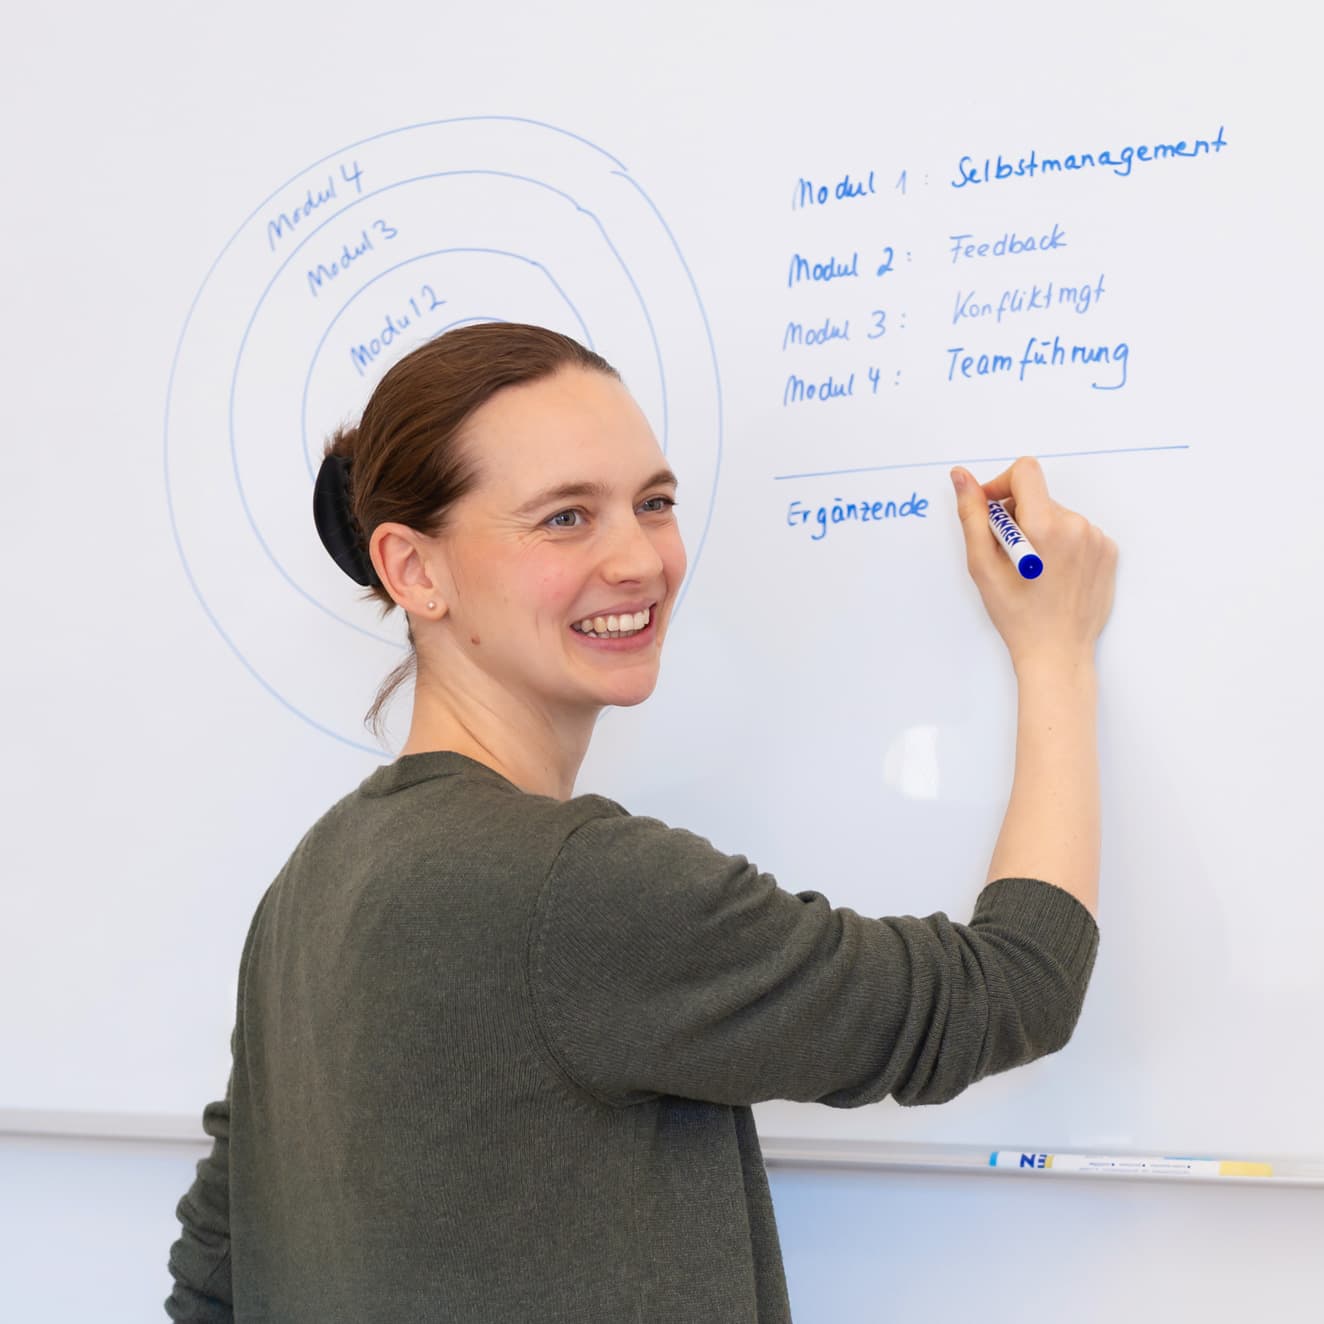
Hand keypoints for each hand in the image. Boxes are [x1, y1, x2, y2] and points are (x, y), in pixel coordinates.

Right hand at [952, 457, 1116, 672]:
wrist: (1057, 652)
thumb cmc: (1017, 615)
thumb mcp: (982, 566)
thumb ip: (972, 515)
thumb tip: (962, 477)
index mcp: (1045, 525)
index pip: (1025, 472)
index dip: (1001, 485)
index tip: (992, 512)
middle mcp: (1077, 525)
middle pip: (1039, 498)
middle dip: (1019, 518)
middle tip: (1010, 557)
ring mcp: (1097, 538)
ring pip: (1058, 516)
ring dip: (1041, 532)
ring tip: (1034, 570)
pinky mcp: (1108, 551)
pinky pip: (1078, 532)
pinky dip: (1062, 545)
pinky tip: (1054, 574)